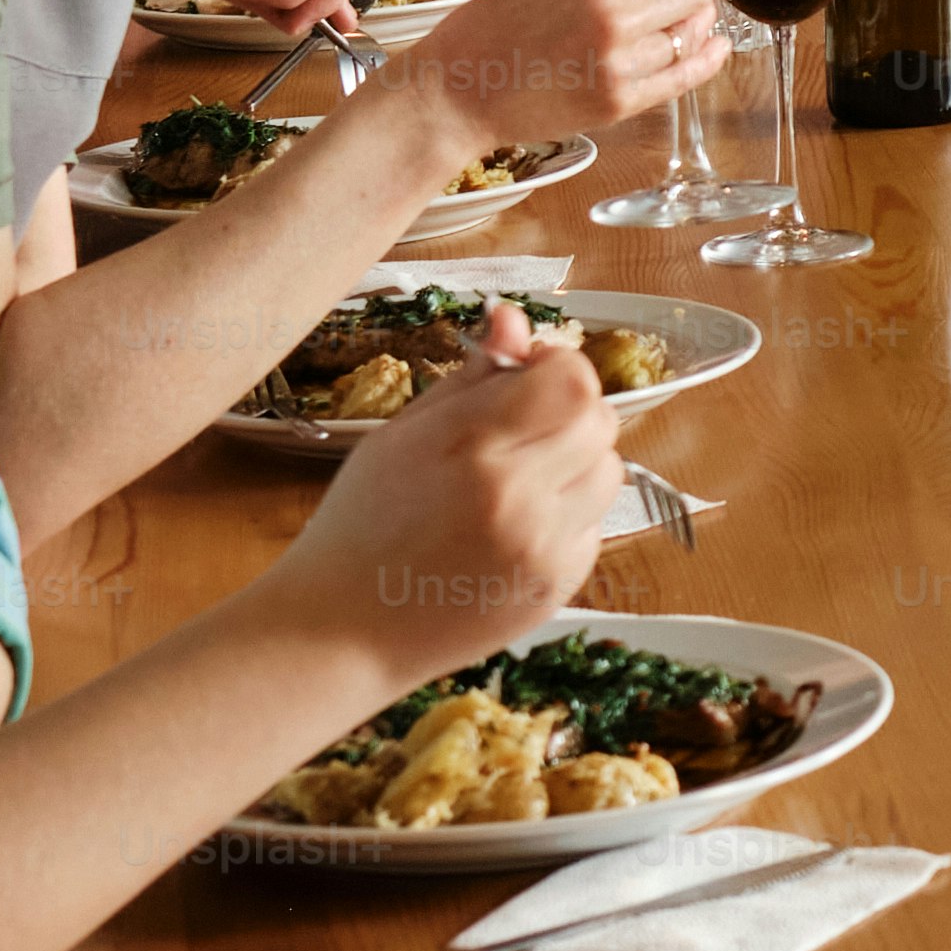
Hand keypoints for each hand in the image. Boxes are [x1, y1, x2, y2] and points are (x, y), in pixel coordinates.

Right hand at [262, 301, 619, 680]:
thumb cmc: (362, 524)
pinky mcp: (557, 587)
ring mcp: (542, 548)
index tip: (528, 373)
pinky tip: (514, 526)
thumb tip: (515, 319)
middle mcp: (517, 497)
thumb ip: (471, 377)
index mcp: (471, 449)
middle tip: (521, 426)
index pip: (571, 379)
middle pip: (599, 420)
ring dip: (577, 462)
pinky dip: (568, 515)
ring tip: (517, 479)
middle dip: (569, 409)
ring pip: (609, 471)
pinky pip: (594, 525)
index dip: (557, 365)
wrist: (341, 631)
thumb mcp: (401, 435)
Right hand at [413, 0, 729, 154]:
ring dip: (697, 18)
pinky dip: (707, 57)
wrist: (457, 92)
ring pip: (694, 31)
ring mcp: (622, 65)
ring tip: (684, 13)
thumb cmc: (491, 30)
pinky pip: (685, 76)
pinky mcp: (621, 103)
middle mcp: (617, 18)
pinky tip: (714, 45)